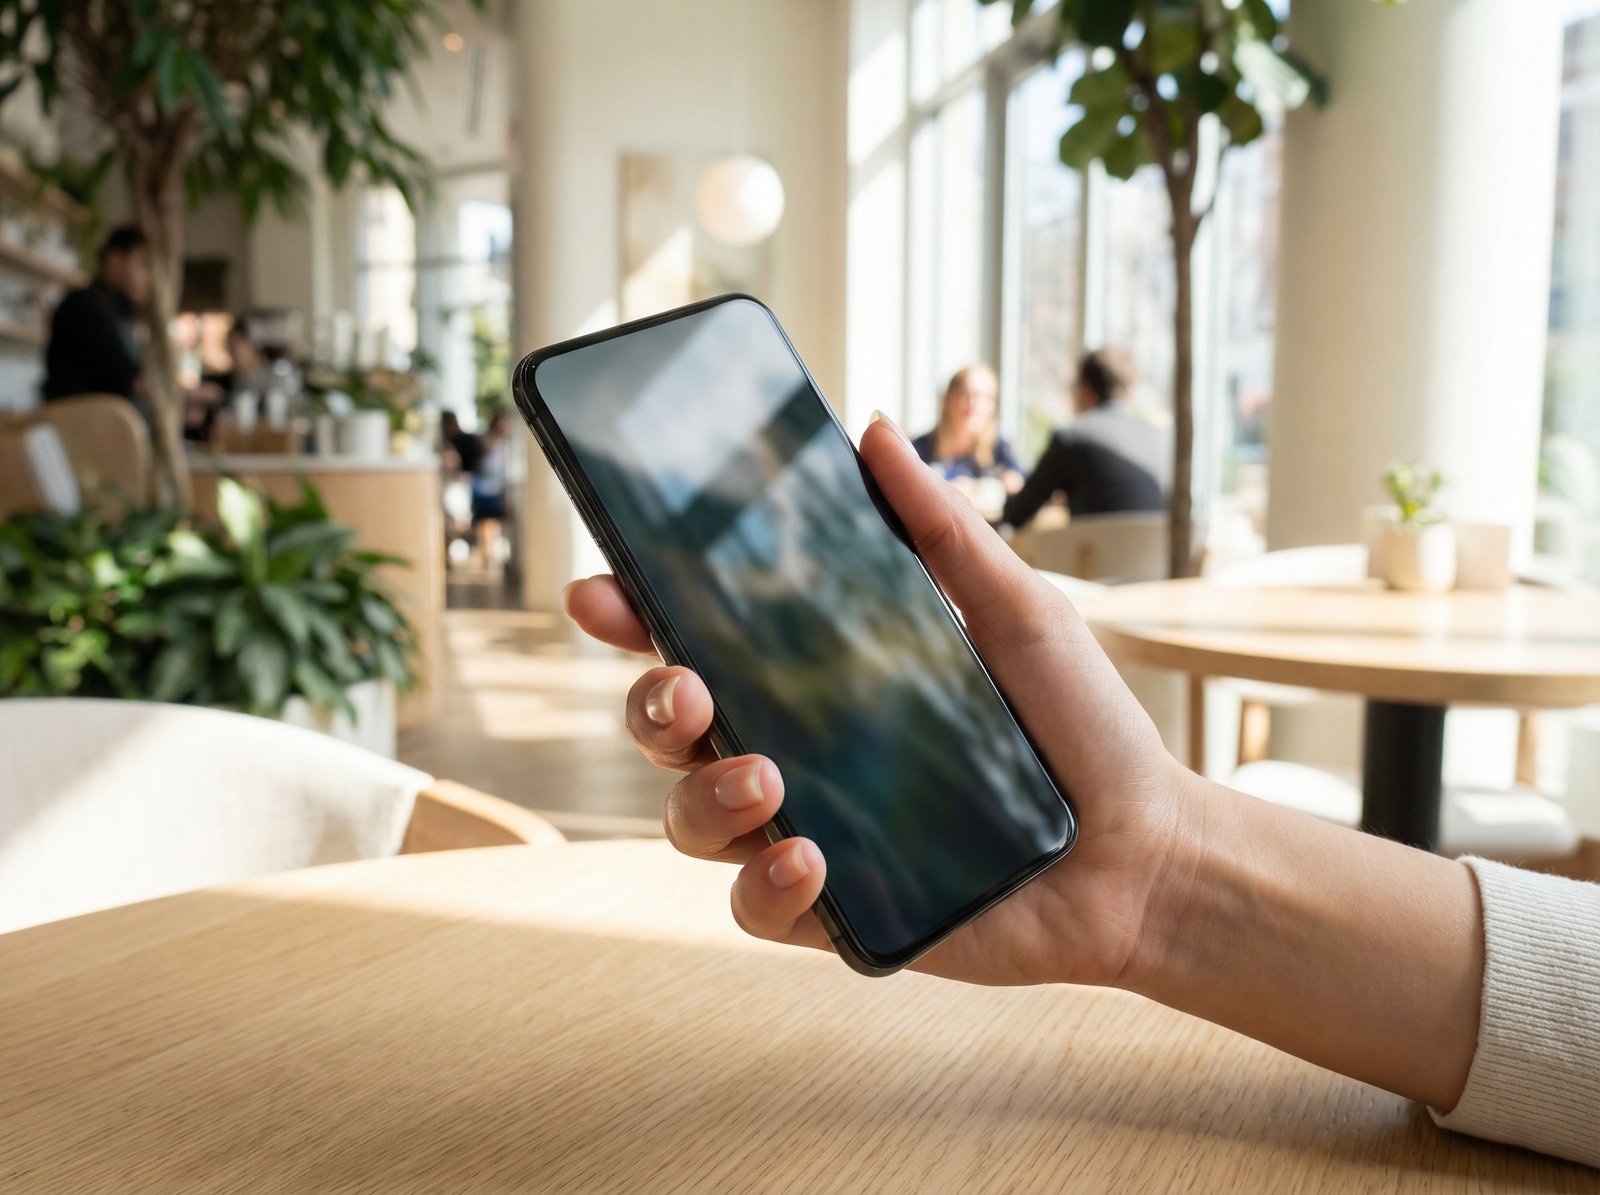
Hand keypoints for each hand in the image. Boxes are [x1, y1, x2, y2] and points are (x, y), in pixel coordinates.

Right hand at [564, 415, 1197, 986]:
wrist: (1142, 852)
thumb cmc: (1079, 723)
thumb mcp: (1014, 610)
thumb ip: (938, 530)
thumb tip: (871, 430)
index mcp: (820, 671)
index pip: (700, 635)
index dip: (635, 614)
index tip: (601, 589)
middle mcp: (795, 745)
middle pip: (667, 724)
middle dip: (647, 701)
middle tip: (685, 686)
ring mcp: (804, 829)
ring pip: (687, 817)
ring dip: (700, 795)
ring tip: (767, 778)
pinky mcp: (830, 913)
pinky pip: (751, 905)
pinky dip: (763, 884)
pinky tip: (808, 860)